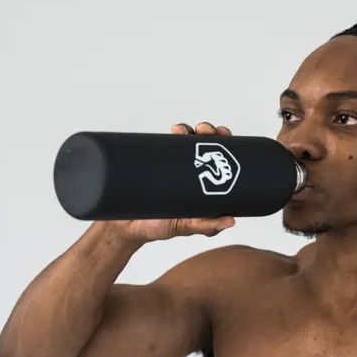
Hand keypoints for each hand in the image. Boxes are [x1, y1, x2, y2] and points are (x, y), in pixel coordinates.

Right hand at [109, 122, 236, 242]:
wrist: (125, 224)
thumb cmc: (159, 227)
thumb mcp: (186, 227)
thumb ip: (206, 226)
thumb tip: (230, 221)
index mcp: (206, 188)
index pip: (222, 163)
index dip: (228, 147)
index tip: (226, 136)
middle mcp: (194, 175)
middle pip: (208, 147)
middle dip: (210, 134)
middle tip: (205, 130)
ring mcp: (177, 167)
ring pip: (189, 142)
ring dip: (192, 131)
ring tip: (185, 130)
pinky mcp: (160, 163)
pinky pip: (169, 144)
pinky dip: (176, 133)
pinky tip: (177, 129)